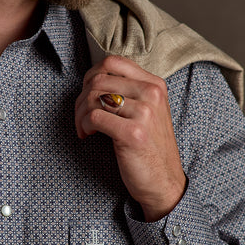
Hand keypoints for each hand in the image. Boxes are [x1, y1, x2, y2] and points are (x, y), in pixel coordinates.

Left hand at [75, 55, 185, 221]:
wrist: (164, 183)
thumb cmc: (150, 147)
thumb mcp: (148, 111)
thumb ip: (129, 91)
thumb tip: (93, 79)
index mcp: (155, 84)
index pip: (113, 62)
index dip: (91, 75)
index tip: (87, 94)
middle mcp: (152, 94)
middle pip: (98, 79)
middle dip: (81, 98)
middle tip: (81, 117)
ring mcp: (144, 113)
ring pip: (93, 97)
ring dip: (80, 113)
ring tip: (84, 128)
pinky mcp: (133, 133)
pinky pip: (94, 117)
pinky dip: (83, 125)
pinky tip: (88, 135)